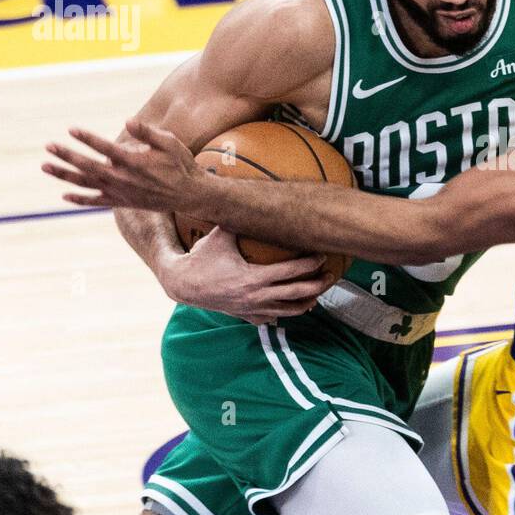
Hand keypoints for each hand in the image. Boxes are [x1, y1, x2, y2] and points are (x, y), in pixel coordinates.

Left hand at [42, 118, 203, 213]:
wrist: (189, 195)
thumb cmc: (180, 164)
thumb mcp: (170, 143)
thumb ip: (148, 132)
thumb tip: (128, 121)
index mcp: (134, 162)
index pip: (105, 148)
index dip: (87, 138)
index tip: (71, 130)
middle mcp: (123, 178)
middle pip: (88, 166)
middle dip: (67, 156)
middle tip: (48, 146)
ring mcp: (121, 192)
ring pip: (87, 184)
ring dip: (64, 175)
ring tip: (45, 166)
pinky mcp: (122, 202)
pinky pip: (97, 201)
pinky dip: (80, 199)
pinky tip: (64, 195)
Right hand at [161, 227, 336, 324]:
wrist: (183, 284)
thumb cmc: (202, 257)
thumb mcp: (221, 235)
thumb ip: (239, 219)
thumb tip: (251, 195)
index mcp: (254, 277)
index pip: (291, 271)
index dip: (310, 264)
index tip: (322, 256)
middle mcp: (256, 296)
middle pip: (297, 293)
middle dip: (318, 285)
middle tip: (331, 275)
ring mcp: (252, 309)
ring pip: (288, 310)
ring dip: (307, 302)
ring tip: (318, 294)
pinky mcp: (246, 316)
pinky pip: (271, 318)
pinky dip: (285, 313)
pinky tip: (295, 307)